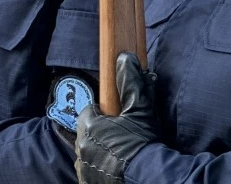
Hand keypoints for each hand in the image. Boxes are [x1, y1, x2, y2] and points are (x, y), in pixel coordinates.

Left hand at [75, 53, 157, 183]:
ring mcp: (83, 168)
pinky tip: (115, 168)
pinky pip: (89, 172)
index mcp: (89, 126)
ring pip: (87, 153)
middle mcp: (81, 147)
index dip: (102, 114)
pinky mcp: (87, 182)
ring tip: (118, 153)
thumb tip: (124, 59)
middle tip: (119, 136)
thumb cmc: (143, 143)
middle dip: (99, 133)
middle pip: (86, 133)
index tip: (115, 118)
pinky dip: (98, 169)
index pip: (88, 112)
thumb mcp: (139, 110)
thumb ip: (130, 84)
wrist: (149, 177)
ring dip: (98, 151)